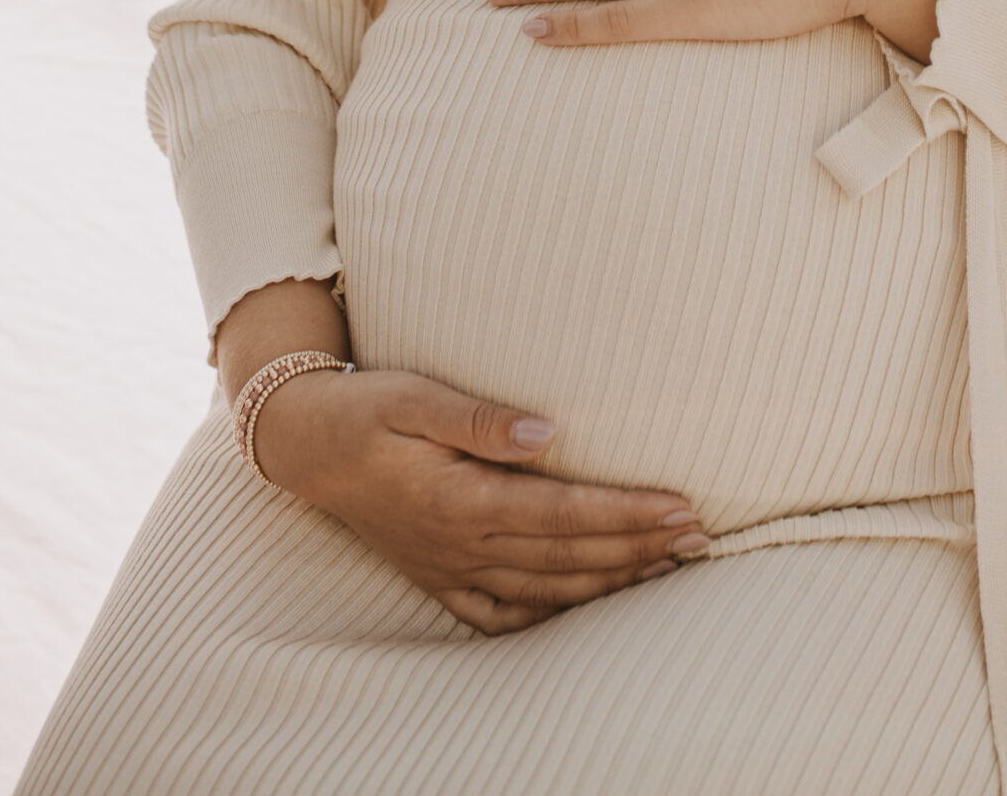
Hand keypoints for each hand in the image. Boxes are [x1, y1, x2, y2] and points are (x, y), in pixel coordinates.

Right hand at [256, 366, 708, 634]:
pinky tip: (590, 603)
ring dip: (613, 579)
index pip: (565, 514)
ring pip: (548, 587)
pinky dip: (555, 611)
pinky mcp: (441, 576)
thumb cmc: (365, 408)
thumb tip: (548, 431)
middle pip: (569, 556)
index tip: (683, 505)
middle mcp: (461, 543)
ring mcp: (451, 568)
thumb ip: (479, 418)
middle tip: (702, 535)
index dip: (628, 514)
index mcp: (460, 499)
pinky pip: (506, 612)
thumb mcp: (414, 396)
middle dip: (640, 548)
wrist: (304, 446)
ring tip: (671, 564)